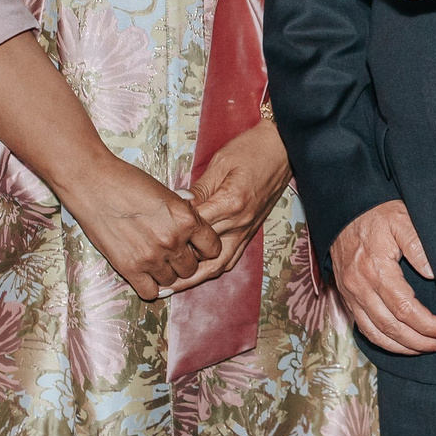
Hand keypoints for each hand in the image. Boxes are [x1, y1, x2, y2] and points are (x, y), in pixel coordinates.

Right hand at [54, 155, 222, 301]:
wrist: (94, 183)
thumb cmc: (129, 182)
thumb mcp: (168, 194)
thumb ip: (183, 215)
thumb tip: (194, 230)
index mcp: (186, 219)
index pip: (212, 248)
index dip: (205, 249)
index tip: (196, 247)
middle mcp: (173, 241)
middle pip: (192, 268)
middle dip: (184, 262)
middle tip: (172, 253)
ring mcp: (151, 256)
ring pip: (172, 281)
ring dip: (166, 273)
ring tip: (155, 260)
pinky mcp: (129, 267)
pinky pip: (150, 292)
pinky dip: (149, 286)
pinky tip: (144, 274)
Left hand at [162, 117, 291, 293]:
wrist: (284, 148)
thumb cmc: (251, 149)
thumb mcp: (220, 163)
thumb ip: (199, 189)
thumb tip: (177, 207)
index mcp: (230, 203)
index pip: (194, 229)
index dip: (172, 237)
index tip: (151, 244)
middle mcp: (240, 222)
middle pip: (206, 256)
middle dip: (182, 273)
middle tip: (159, 284)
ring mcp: (248, 229)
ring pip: (221, 264)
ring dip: (198, 278)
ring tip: (175, 287)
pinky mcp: (251, 230)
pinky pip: (233, 257)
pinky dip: (215, 268)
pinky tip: (199, 273)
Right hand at [332, 200, 435, 355]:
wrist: (344, 212)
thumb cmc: (377, 215)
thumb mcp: (402, 219)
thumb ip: (418, 245)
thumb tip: (432, 273)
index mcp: (377, 270)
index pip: (405, 309)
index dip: (427, 325)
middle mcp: (361, 287)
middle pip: (391, 327)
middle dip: (419, 342)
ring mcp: (351, 295)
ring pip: (376, 334)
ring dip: (402, 347)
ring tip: (426, 349)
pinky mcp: (347, 297)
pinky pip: (364, 328)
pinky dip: (383, 341)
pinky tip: (400, 344)